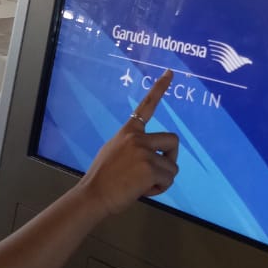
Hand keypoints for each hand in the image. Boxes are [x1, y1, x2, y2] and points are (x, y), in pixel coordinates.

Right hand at [77, 70, 179, 215]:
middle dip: (171, 158)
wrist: (94, 194)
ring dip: (163, 178)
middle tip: (159, 172)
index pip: (147, 105)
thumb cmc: (103, 178)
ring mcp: (144, 152)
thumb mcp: (114, 151)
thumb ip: (133, 146)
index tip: (171, 73)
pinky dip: (160, 188)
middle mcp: (137, 137)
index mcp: (129, 131)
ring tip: (143, 184)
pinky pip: (169, 179)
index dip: (160, 88)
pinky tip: (143, 190)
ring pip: (172, 166)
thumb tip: (151, 154)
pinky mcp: (150, 168)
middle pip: (173, 141)